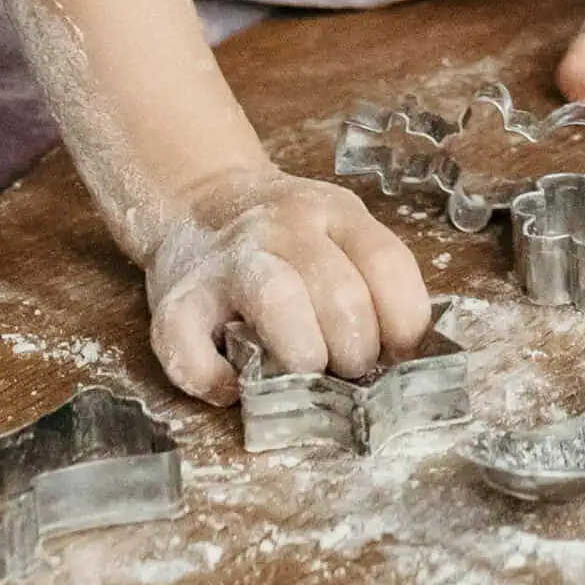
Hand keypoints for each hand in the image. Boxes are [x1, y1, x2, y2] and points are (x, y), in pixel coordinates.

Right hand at [142, 166, 431, 404]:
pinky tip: (234, 384)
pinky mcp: (177, 299)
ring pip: (278, 301)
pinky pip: (190, 347)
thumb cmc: (288, 239)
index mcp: (335, 212)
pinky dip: (216, 379)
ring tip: (305, 375)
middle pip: (340, 294)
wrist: (202, 201)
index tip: (396, 353)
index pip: (386, 264)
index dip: (402, 323)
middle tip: (346, 368)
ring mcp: (229, 260)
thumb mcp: (341, 233)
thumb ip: (373, 279)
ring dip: (303, 355)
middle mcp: (284, 228)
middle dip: (354, 352)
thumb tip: (407, 356)